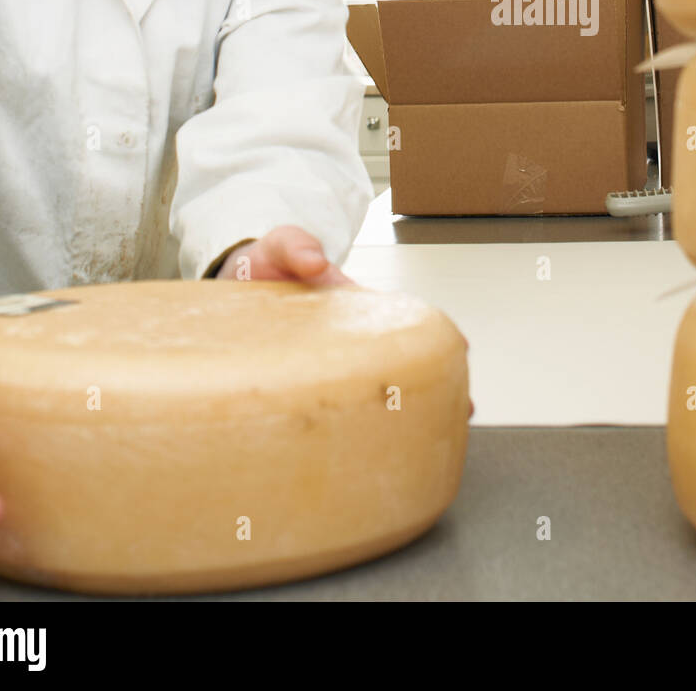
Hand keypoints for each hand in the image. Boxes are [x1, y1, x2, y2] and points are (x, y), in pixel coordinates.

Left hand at [215, 231, 473, 419]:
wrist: (233, 284)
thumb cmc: (263, 264)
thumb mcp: (279, 246)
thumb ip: (297, 245)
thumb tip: (316, 262)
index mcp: (348, 305)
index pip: (396, 321)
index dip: (429, 336)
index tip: (460, 348)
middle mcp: (344, 337)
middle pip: (396, 361)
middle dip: (430, 384)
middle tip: (462, 410)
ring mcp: (324, 360)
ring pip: (370, 388)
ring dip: (400, 411)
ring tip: (427, 439)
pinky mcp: (301, 379)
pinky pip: (329, 404)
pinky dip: (352, 423)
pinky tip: (363, 449)